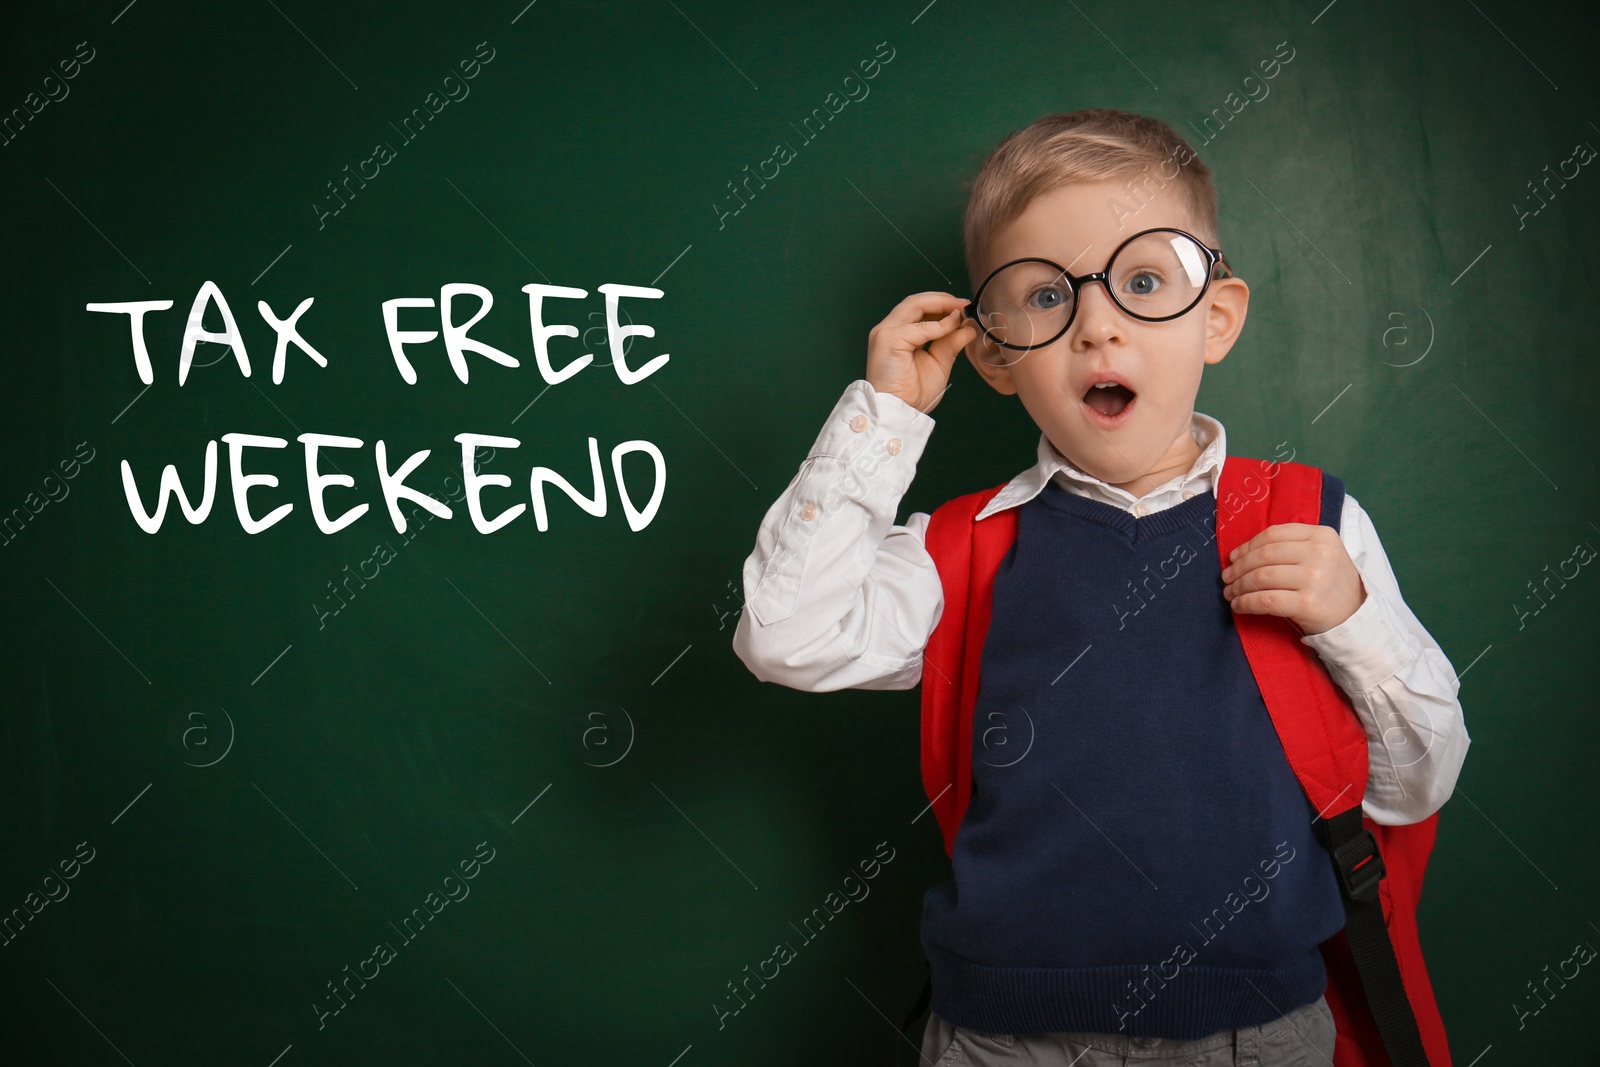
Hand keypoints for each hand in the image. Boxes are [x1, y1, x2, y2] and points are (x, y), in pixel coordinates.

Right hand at [865, 291, 975, 415]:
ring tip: (960, 309)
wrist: (899, 412)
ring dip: (940, 304)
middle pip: (915, 302)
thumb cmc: (913, 394)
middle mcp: (888, 329)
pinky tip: (953, 326)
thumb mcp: (938, 363)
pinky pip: (919, 327)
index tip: (964, 308)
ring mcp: (886, 333)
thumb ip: (950, 343)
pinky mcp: (888, 339)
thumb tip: (968, 327)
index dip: (942, 304)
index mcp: (897, 334)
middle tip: (965, 304)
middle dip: (943, 299)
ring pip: (914, 304)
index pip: (918, 309)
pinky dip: (939, 325)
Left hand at [1220, 522, 1365, 635]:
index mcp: (1321, 535)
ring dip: (1239, 586)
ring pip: (1262, 577)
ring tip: (1230, 593)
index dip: (1248, 546)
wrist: (1356, 617)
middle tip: (1226, 578)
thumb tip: (1241, 553)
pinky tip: (1239, 606)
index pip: (1273, 534)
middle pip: (1264, 555)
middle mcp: (1319, 553)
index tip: (1233, 557)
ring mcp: (1315, 578)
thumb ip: (1291, 546)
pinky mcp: (1308, 604)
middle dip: (1239, 568)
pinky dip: (1246, 603)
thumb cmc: (1331, 584)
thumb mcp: (1322, 554)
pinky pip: (1266, 600)